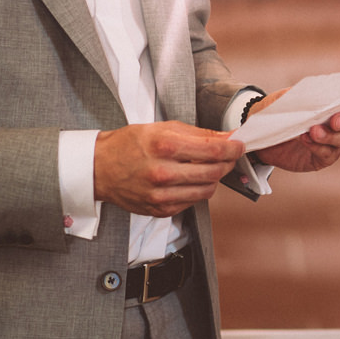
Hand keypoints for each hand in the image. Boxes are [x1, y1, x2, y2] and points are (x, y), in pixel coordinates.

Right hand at [93, 121, 242, 215]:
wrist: (100, 168)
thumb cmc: (129, 145)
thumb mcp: (162, 128)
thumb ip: (198, 134)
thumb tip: (226, 138)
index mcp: (164, 146)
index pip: (213, 150)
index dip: (233, 148)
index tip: (239, 145)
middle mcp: (162, 172)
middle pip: (214, 172)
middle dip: (228, 162)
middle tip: (229, 156)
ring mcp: (161, 195)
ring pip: (207, 190)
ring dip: (214, 178)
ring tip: (209, 167)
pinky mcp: (160, 210)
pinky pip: (192, 201)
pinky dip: (198, 190)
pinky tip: (190, 180)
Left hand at [251, 93, 339, 172]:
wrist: (261, 132)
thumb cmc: (279, 109)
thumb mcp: (288, 98)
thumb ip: (305, 96)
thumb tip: (319, 97)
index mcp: (335, 101)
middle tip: (335, 121)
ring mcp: (333, 140)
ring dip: (330, 135)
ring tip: (313, 131)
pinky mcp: (322, 157)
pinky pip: (328, 154)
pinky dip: (318, 147)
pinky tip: (305, 140)